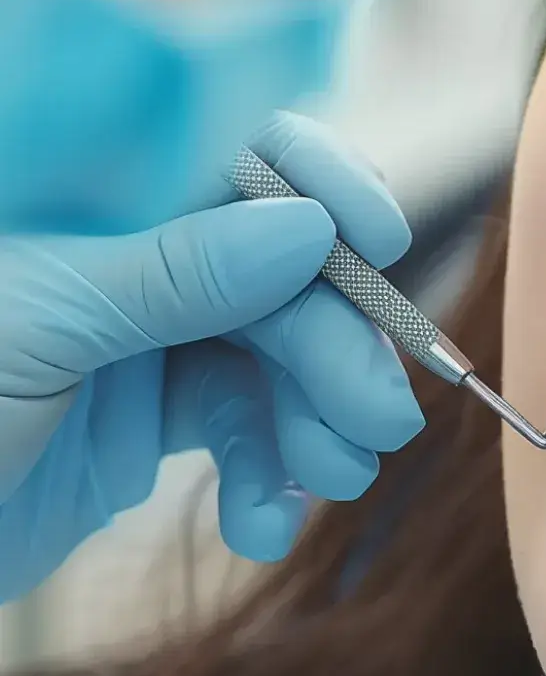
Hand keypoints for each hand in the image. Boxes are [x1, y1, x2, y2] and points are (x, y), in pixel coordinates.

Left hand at [0, 114, 423, 600]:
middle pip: (283, 270)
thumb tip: (310, 227)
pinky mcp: (155, 415)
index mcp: (95, 195)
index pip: (233, 150)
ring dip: (318, 423)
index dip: (320, 180)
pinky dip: (269, 479)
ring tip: (328, 483)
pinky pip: (248, 430)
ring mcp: (147, 334)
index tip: (379, 238)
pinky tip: (261, 525)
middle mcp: (132, 252)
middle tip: (380, 421)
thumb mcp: (35, 327)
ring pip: (280, 356)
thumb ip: (174, 274)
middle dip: (337, 345)